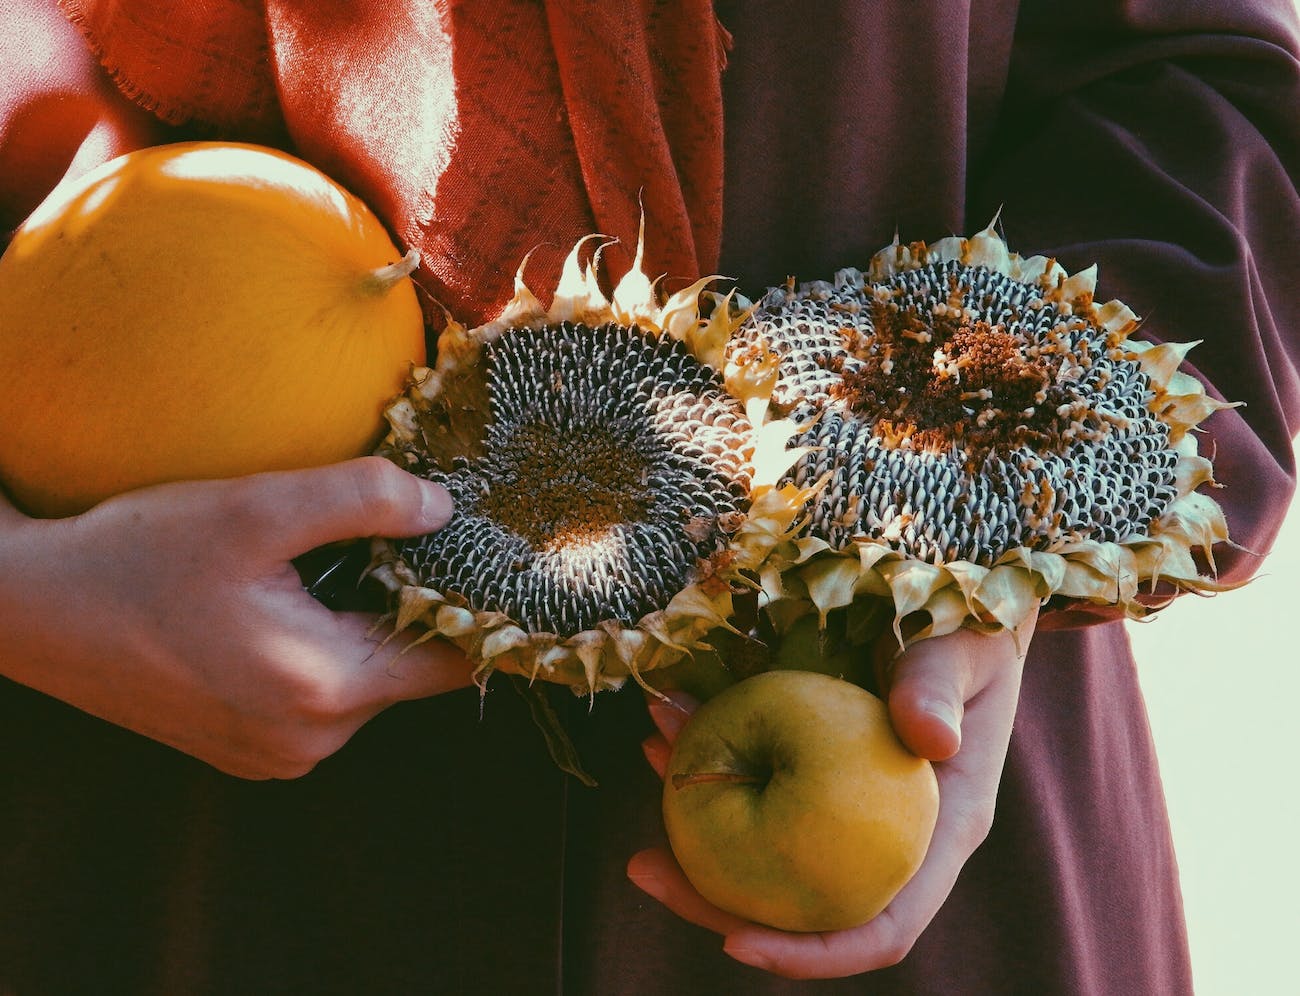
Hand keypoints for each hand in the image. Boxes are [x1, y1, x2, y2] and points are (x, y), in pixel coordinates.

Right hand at [0, 457, 471, 778]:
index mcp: (322, 691)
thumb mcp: (254, 510)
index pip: (449, 660)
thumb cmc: (136, 558)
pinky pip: (321, 695)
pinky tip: (284, 603)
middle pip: (407, 668)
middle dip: (408, 603)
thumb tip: (443, 507)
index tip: (475, 553)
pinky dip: (322, 649)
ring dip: (361, 624)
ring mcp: (277, 752)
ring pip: (364, 679)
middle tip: (386, 537)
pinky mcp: (248, 746)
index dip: (472, 604)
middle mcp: (309, 741)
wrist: (33, 609)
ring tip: (321, 567)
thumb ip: (361, 500)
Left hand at [628, 609, 1036, 978]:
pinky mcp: (814, 772)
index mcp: (937, 831)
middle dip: (714, 901)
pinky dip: (710, 761)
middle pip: (799, 907)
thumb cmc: (970, 633)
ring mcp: (845, 809)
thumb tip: (933, 738)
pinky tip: (668, 726)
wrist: (953, 607)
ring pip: (763, 849)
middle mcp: (888, 838)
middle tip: (642, 864)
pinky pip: (755, 786)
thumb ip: (941, 690)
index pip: (882, 928)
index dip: (812, 953)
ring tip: (647, 756)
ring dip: (696, 819)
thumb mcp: (962, 654)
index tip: (735, 945)